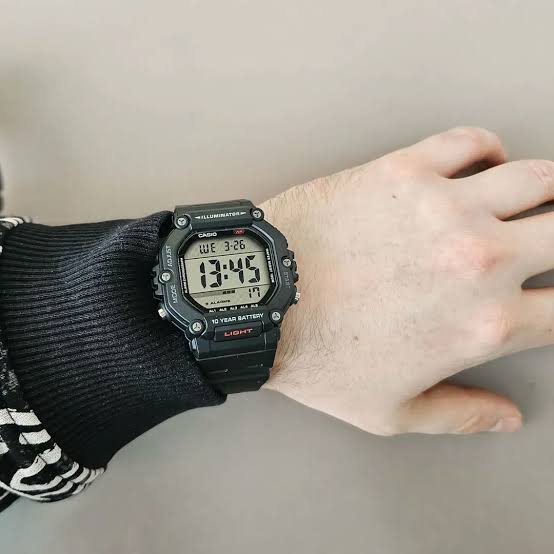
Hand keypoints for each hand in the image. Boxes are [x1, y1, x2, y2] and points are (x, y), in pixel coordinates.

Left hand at [261, 127, 553, 434]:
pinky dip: (488, 148)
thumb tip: (506, 418)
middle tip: (550, 241)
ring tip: (543, 194)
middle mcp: (480, 260)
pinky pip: (469, 142)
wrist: (262, 301)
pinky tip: (485, 163)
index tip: (552, 298)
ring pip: (536, 178)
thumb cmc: (318, 356)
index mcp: (485, 324)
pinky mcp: (404, 172)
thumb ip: (460, 415)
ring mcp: (444, 208)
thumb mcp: (391, 412)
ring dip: (549, 187)